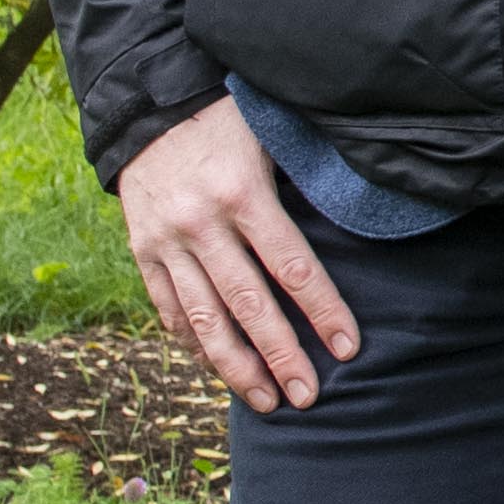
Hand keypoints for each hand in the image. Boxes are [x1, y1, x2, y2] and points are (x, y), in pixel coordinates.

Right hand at [119, 100, 355, 413]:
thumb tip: (362, 215)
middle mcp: (201, 222)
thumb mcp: (273, 133)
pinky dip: (193, 341)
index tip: (348, 348)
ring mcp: (166, 240)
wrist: (145, 102)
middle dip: (282, 355)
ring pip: (203, 318)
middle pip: (248, 304)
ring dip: (236, 366)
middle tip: (308, 396)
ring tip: (266, 402)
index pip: (293, 265)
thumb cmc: (227, 115)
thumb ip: (307, 178)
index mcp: (242, 191)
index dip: (323, 310)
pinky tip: (217, 367)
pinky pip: (168, 307)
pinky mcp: (142, 250)